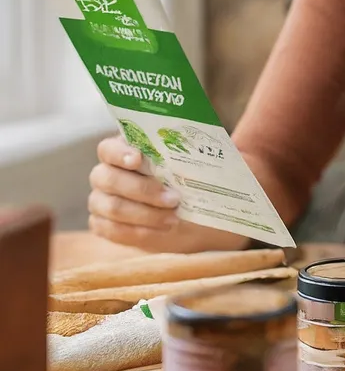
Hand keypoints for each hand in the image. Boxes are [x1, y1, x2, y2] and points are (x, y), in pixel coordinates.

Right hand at [88, 135, 246, 252]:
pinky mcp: (105, 225)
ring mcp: (102, 200)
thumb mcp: (196, 164)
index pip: (108, 148)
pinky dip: (138, 231)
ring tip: (173, 218)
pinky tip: (161, 230)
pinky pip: (112, 230)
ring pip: (111, 207)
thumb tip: (217, 139)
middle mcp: (107, 173)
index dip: (120, 153)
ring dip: (144, 214)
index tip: (138, 159)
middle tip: (173, 198)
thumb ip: (192, 151)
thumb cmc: (192, 181)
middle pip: (108, 178)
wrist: (196, 215)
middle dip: (142, 189)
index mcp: (124, 151)